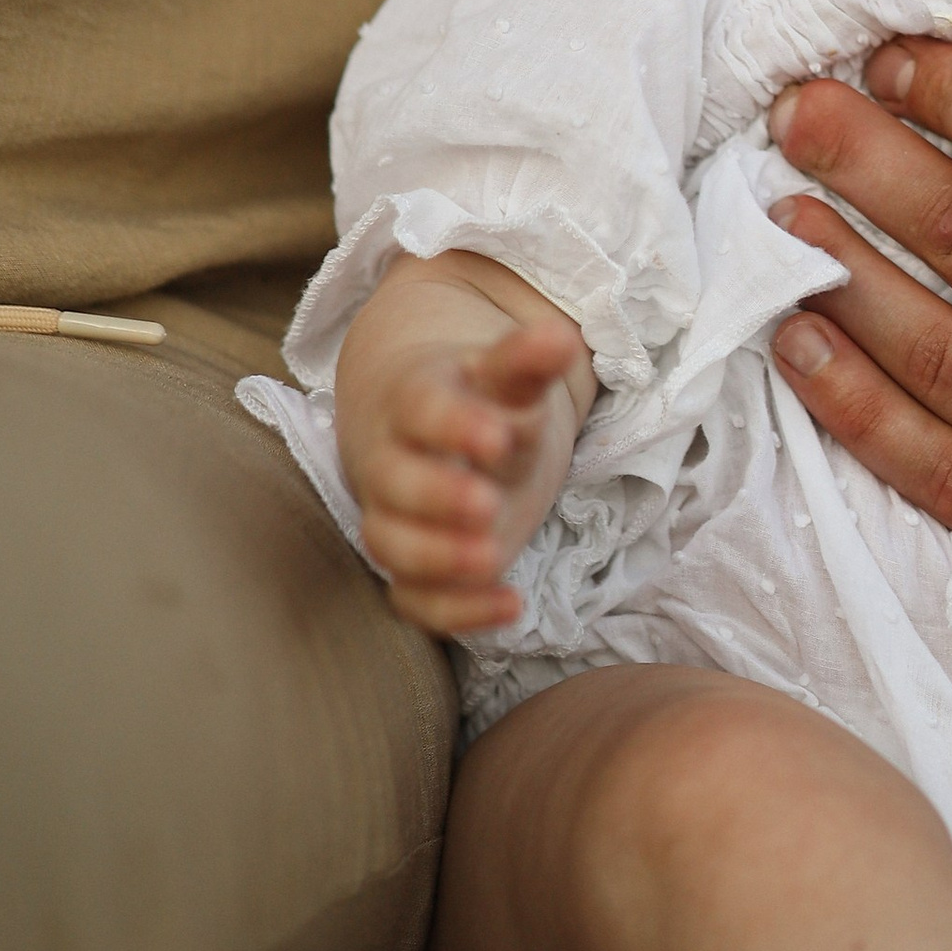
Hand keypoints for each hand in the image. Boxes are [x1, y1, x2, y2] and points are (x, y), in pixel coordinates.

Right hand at [349, 315, 592, 638]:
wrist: (435, 437)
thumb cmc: (479, 406)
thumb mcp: (505, 379)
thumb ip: (526, 363)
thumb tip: (560, 338)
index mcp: (416, 403)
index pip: (420, 409)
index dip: (454, 425)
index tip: (497, 436)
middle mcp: (394, 463)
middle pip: (394, 482)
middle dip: (438, 497)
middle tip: (488, 505)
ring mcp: (397, 519)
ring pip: (391, 546)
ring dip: (437, 558)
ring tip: (492, 557)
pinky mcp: (414, 570)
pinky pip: (415, 601)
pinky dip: (455, 612)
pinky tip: (511, 606)